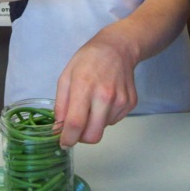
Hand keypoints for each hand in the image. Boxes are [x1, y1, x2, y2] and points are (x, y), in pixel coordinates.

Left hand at [54, 27, 137, 147]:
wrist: (118, 48)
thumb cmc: (88, 59)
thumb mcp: (66, 75)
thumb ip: (61, 103)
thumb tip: (58, 128)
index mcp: (85, 86)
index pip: (76, 123)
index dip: (67, 138)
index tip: (63, 142)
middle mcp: (105, 96)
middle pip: (92, 136)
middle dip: (81, 138)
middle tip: (76, 128)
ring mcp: (120, 101)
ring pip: (103, 129)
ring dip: (94, 123)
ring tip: (93, 103)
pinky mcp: (130, 103)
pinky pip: (114, 121)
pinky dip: (106, 116)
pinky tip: (104, 99)